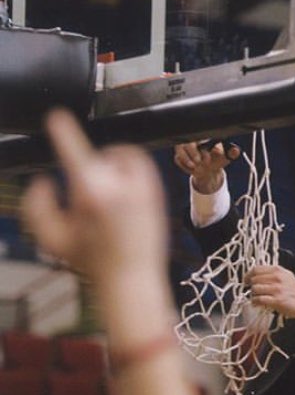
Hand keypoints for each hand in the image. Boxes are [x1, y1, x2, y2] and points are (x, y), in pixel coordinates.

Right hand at [22, 109, 166, 284]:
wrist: (132, 278)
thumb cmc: (93, 262)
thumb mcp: (52, 239)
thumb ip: (37, 207)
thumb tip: (43, 182)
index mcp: (91, 192)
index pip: (74, 150)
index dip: (63, 131)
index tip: (57, 117)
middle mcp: (120, 185)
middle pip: (98, 155)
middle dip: (88, 166)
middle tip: (85, 190)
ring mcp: (143, 188)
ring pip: (125, 153)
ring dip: (111, 160)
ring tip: (104, 180)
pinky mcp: (158, 193)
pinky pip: (143, 164)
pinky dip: (130, 165)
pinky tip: (123, 183)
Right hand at [173, 140, 240, 193]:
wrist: (209, 172)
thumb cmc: (217, 161)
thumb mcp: (226, 157)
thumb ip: (231, 153)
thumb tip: (236, 150)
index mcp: (204, 138)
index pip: (201, 136)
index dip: (204, 144)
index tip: (211, 153)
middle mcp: (193, 141)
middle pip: (187, 141)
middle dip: (192, 151)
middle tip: (199, 161)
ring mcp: (184, 148)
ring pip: (179, 149)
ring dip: (186, 158)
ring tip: (195, 166)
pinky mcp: (179, 156)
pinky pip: (178, 159)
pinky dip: (184, 166)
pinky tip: (192, 169)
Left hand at [245, 265, 294, 321]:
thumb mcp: (286, 276)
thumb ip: (272, 273)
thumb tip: (255, 274)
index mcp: (278, 270)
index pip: (256, 269)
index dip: (248, 275)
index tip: (246, 280)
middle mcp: (277, 278)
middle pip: (254, 279)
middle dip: (251, 286)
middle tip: (253, 291)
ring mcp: (277, 289)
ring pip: (255, 289)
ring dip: (253, 294)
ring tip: (256, 297)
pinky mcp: (277, 300)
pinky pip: (259, 299)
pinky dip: (255, 302)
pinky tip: (257, 303)